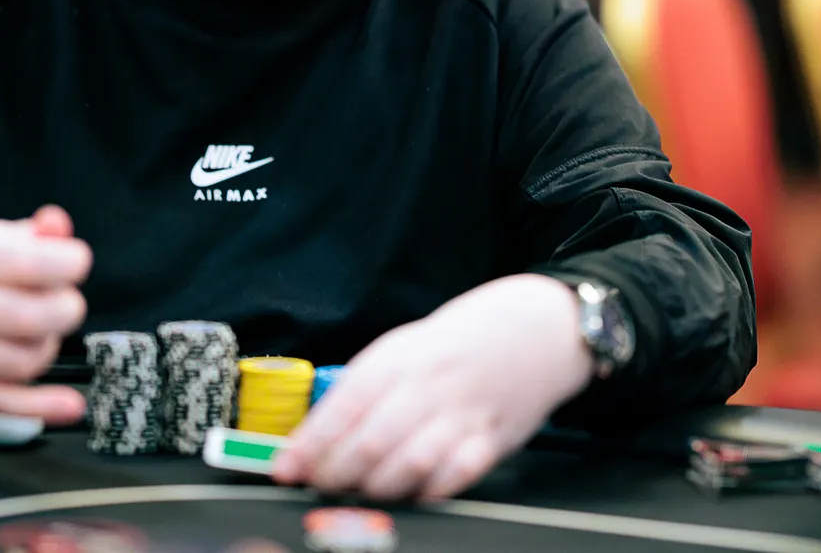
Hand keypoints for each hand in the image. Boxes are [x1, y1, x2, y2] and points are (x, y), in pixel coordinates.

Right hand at [0, 205, 90, 422]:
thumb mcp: (1, 238)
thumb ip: (38, 232)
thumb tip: (56, 224)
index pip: (26, 264)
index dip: (67, 264)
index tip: (77, 263)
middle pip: (26, 319)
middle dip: (64, 312)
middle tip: (67, 304)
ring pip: (20, 363)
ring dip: (48, 348)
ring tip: (44, 332)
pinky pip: (3, 403)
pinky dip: (41, 407)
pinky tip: (71, 406)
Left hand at [273, 274, 593, 501]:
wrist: (535, 327)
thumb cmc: (457, 343)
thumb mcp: (405, 348)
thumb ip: (365, 387)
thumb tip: (314, 434)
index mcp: (400, 357)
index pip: (344, 405)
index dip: (310, 442)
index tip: (285, 467)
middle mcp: (430, 384)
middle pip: (373, 440)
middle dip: (337, 472)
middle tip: (319, 485)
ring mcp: (464, 413)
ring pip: (411, 462)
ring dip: (378, 486)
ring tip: (361, 492)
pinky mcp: (495, 438)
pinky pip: (458, 474)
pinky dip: (432, 490)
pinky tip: (414, 493)